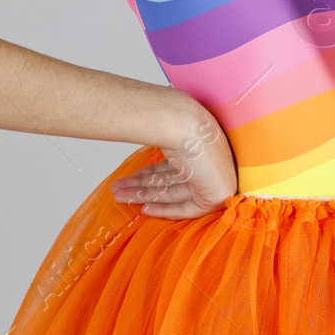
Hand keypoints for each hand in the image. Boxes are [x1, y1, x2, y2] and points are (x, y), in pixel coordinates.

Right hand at [110, 109, 236, 218]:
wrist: (187, 126)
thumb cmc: (178, 124)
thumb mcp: (164, 135)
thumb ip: (158, 145)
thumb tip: (138, 131)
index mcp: (200, 144)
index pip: (174, 165)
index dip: (151, 174)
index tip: (133, 177)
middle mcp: (208, 160)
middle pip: (170, 180)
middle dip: (141, 186)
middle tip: (118, 188)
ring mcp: (214, 176)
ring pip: (173, 193)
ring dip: (144, 195)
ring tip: (118, 195)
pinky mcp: (216, 195)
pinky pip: (188, 208)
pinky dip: (165, 209)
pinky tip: (146, 208)